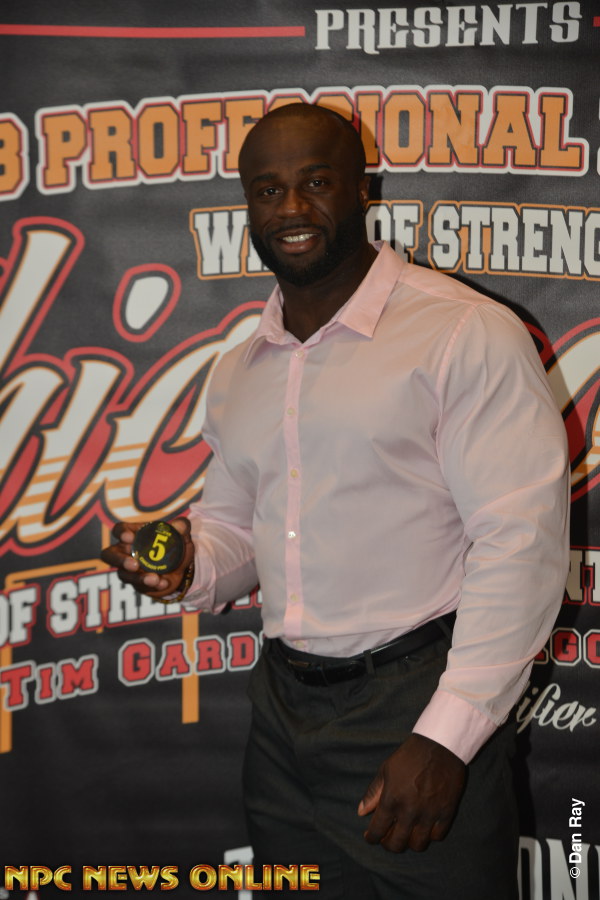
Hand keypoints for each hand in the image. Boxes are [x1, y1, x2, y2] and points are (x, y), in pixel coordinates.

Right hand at [100, 519, 194, 599]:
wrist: (180, 567)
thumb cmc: (174, 545)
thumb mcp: (180, 535)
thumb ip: (181, 528)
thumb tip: (181, 525)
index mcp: (133, 534)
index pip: (119, 530)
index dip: (121, 533)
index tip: (129, 537)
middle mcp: (125, 551)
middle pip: (109, 555)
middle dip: (120, 559)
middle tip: (134, 564)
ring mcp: (128, 570)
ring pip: (123, 575)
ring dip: (138, 577)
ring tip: (154, 578)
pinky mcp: (136, 583)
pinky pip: (140, 586)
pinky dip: (152, 585)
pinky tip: (163, 583)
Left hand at [358, 733, 465, 852]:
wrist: (439, 745)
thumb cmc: (409, 756)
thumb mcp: (386, 770)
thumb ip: (373, 793)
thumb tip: (361, 813)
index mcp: (392, 799)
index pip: (377, 831)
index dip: (371, 838)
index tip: (371, 837)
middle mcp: (410, 811)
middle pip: (397, 844)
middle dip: (389, 844)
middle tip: (388, 838)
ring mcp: (429, 814)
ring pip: (418, 845)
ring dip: (410, 843)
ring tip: (407, 834)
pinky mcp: (446, 812)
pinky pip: (438, 836)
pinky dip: (430, 836)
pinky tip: (425, 828)